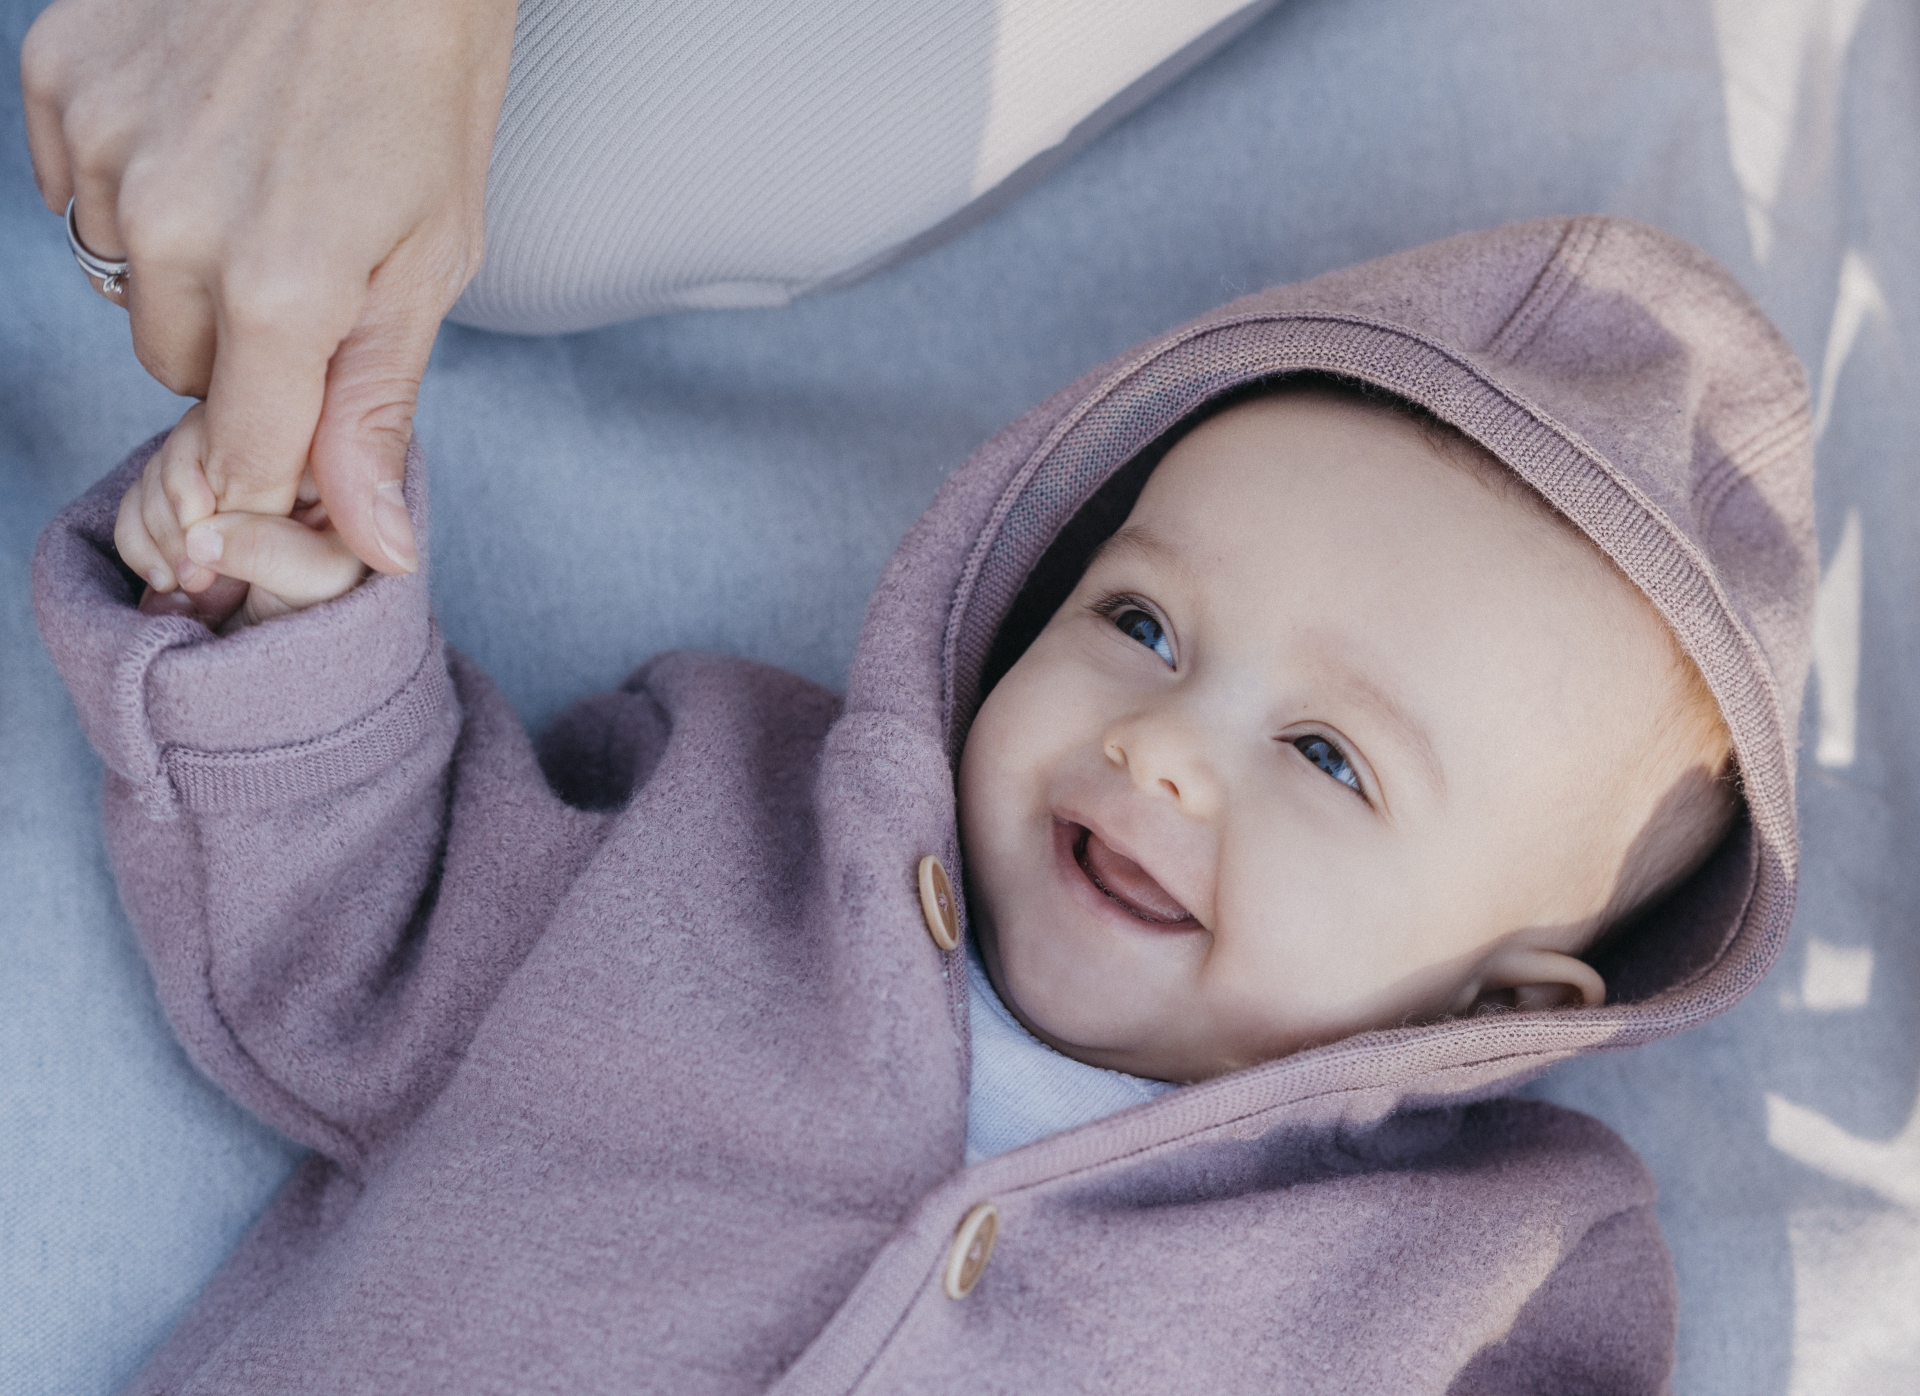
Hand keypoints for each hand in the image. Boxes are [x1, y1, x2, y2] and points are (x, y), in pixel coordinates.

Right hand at [23, 0, 513, 574]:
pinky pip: (76, 188)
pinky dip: (132, 179)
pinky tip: (203, 124)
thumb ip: (377, 407)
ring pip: (123, 280)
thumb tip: (370, 543)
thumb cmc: (427, 80)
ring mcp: (104, 147)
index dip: (273, 456)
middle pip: (173, 370)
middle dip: (236, 346)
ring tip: (259, 172)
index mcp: (279, 288)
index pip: (239, 456)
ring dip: (181, 259)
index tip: (299, 430)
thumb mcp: (434, 258)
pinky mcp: (58, 80)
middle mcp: (170, 228)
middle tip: (305, 258)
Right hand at [117, 404, 368, 630]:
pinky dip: (136, 538)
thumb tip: (201, 533)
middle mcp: (268, 455)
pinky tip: (163, 580)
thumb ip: (272, 550)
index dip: (213, 462)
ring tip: (187, 585)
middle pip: (195, 439)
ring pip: (159, 469)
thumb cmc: (326, 610)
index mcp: (317, 455)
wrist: (291, 646)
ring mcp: (222, 479)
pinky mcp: (185, 506)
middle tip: (195, 575)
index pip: (253, 423)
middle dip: (178, 507)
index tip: (199, 517)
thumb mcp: (318, 580)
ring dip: (156, 528)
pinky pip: (138, 498)